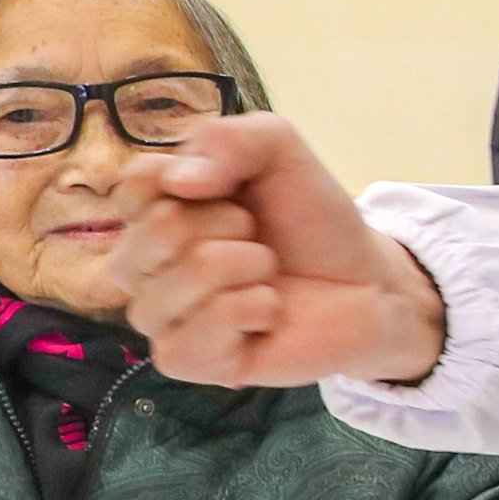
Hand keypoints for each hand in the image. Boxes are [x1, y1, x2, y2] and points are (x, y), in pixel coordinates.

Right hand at [102, 114, 448, 388]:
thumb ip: (229, 138)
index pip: (132, 184)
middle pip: (158, 229)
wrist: (366, 281)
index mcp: (152, 212)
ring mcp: (162, 317)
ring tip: (265, 274)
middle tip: (257, 237)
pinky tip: (266, 313)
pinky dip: (253, 309)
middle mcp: (145, 267)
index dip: (196, 179)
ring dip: (249, 266)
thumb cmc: (310, 219)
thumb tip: (179, 182)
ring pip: (188, 276)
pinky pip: (200, 331)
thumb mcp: (279, 151)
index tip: (234, 189)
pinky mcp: (187, 361)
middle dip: (232, 224)